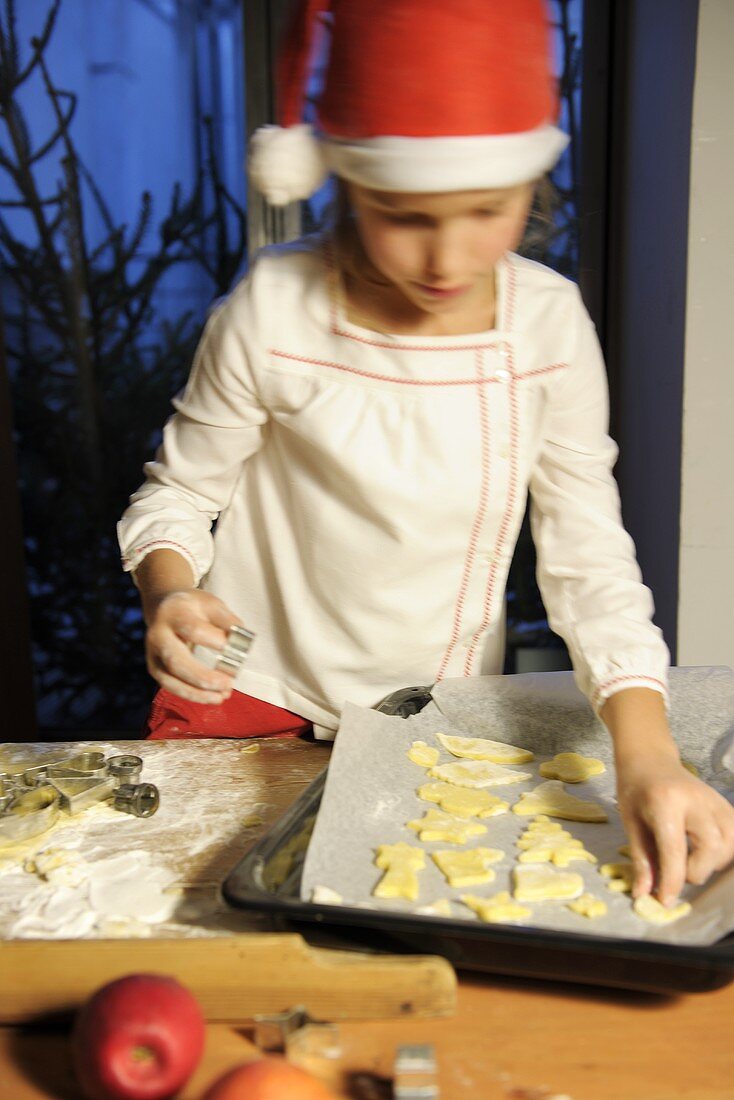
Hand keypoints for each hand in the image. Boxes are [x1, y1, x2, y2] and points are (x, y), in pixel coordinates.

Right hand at [145, 589, 245, 703]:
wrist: (164, 607)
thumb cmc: (193, 607)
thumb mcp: (211, 604)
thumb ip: (226, 621)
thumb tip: (242, 641)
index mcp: (175, 613)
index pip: (193, 629)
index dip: (214, 640)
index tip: (232, 648)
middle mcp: (158, 634)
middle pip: (176, 661)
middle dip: (203, 677)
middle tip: (228, 683)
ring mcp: (153, 653)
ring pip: (170, 679)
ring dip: (197, 693)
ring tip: (222, 696)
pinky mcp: (154, 668)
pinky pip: (171, 687)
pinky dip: (192, 695)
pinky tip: (212, 697)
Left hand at [615, 755, 733, 904]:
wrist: (650, 760)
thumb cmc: (636, 791)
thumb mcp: (630, 823)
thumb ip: (641, 859)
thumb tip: (645, 894)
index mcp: (665, 802)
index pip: (674, 849)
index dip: (672, 880)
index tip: (665, 900)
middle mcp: (696, 800)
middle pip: (712, 847)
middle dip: (696, 871)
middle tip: (678, 872)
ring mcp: (715, 800)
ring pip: (730, 843)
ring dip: (712, 862)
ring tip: (692, 860)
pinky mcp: (726, 805)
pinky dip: (725, 851)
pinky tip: (706, 851)